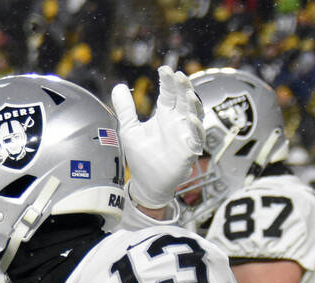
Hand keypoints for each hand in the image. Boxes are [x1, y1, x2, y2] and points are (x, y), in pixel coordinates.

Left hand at [110, 66, 204, 208]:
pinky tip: (191, 119)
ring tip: (189, 93)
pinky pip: (196, 137)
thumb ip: (126, 109)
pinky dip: (196, 128)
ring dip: (193, 104)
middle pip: (184, 100)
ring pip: (194, 114)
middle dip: (183, 88)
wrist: (148, 182)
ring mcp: (185, 135)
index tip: (164, 69)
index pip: (169, 93)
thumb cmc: (142, 156)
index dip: (168, 81)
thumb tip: (118, 86)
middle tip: (179, 76)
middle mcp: (177, 121)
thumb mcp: (129, 129)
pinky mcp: (190, 150)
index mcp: (165, 114)